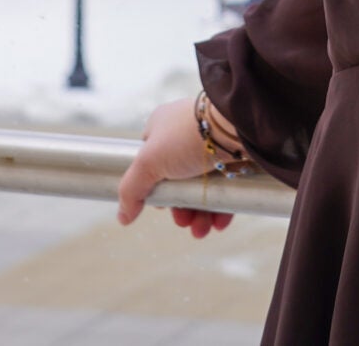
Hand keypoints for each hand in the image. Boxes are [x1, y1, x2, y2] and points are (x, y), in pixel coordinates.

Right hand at [115, 97, 235, 236]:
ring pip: (203, 188)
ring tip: (202, 231)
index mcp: (162, 128)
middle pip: (179, 181)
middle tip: (184, 223)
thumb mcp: (149, 162)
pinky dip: (220, 208)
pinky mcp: (235, 159)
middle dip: (181, 208)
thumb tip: (122, 216)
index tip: (162, 206)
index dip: (155, 188)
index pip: (152, 162)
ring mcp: (213, 147)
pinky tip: (219, 224)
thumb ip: (131, 190)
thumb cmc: (187, 137)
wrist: (235, 126)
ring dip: (200, 214)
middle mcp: (187, 136)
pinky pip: (226, 188)